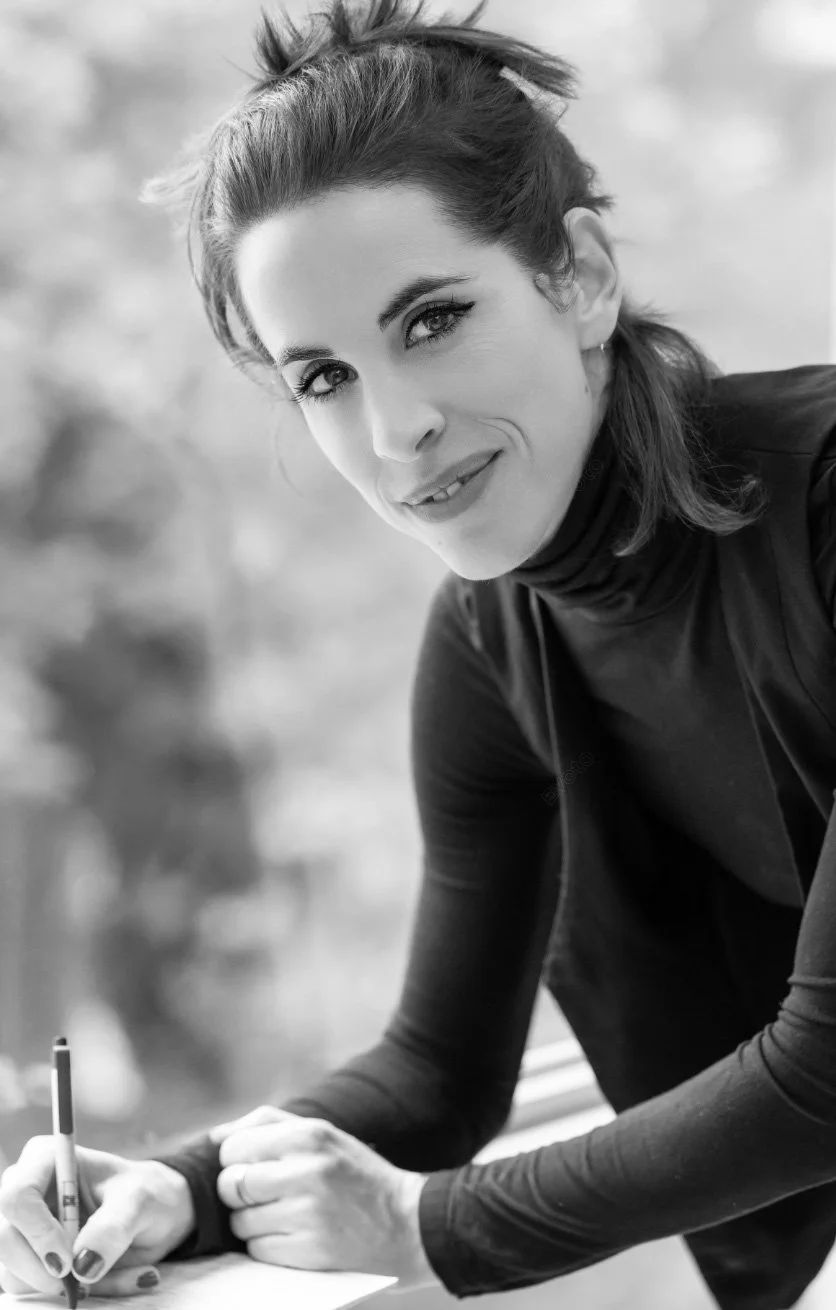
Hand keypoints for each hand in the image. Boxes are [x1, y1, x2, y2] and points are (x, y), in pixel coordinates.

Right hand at [0, 1135, 194, 1298]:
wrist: (156, 1217)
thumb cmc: (145, 1195)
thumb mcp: (141, 1201)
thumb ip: (114, 1226)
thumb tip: (82, 1265)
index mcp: (45, 1160)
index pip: (17, 1196)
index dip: (37, 1232)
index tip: (66, 1261)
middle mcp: (26, 1193)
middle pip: (6, 1239)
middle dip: (41, 1270)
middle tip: (81, 1283)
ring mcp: (25, 1230)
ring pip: (15, 1272)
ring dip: (65, 1287)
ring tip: (114, 1273)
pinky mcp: (31, 1262)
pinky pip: (36, 1291)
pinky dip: (73, 1295)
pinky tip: (108, 1280)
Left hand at [215, 1108, 438, 1290]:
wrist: (408, 1223)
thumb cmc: (357, 1175)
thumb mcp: (324, 1134)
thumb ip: (268, 1125)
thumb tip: (215, 1136)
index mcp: (309, 1135)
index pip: (233, 1148)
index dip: (236, 1161)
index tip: (254, 1168)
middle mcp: (307, 1171)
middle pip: (231, 1185)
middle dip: (239, 1193)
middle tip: (266, 1195)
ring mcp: (308, 1214)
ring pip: (240, 1222)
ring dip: (254, 1223)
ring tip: (286, 1216)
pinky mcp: (309, 1252)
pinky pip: (258, 1250)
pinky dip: (269, 1246)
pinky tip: (295, 1236)